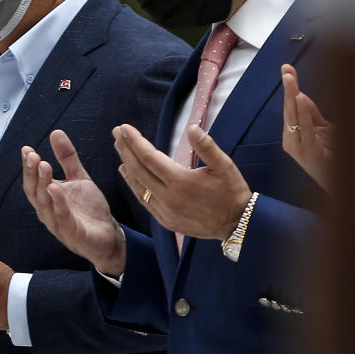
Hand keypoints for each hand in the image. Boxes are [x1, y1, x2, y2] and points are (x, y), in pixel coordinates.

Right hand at [21, 130, 125, 276]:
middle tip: (33, 155)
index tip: (27, 149)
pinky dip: (58, 203)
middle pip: (34, 192)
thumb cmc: (89, 209)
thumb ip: (67, 158)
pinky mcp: (73, 234)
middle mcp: (48, 212)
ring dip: (43, 184)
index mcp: (47, 199)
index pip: (32, 182)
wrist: (109, 236)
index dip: (28, 167)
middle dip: (32, 173)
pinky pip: (62, 218)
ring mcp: (59, 225)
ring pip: (45, 205)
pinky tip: (56, 188)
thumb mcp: (79, 178)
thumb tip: (56, 132)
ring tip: (44, 165)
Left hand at [114, 124, 250, 240]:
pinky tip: (128, 174)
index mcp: (181, 182)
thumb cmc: (232, 192)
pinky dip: (134, 185)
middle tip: (117, 133)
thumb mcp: (225, 166)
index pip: (149, 157)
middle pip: (139, 170)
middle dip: (126, 149)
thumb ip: (207, 146)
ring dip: (127, 165)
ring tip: (119, 148)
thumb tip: (191, 128)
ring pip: (138, 186)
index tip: (124, 128)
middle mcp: (168, 198)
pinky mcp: (166, 221)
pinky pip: (144, 200)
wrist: (238, 224)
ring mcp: (165, 212)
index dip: (134, 141)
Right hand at [281, 64, 333, 189]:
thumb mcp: (323, 129)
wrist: (346, 184)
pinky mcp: (308, 155)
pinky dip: (303, 115)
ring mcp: (298, 149)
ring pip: (293, 118)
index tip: (286, 68)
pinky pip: (304, 130)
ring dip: (292, 97)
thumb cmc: (335, 156)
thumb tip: (300, 95)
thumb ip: (312, 114)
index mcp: (292, 134)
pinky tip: (301, 101)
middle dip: (288, 88)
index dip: (289, 87)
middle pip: (288, 109)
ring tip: (291, 80)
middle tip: (286, 70)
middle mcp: (291, 141)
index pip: (290, 106)